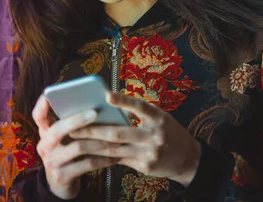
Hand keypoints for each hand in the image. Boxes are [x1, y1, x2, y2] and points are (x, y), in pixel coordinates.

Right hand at [32, 95, 119, 199]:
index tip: (52, 93)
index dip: (42, 104)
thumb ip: (74, 124)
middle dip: (77, 119)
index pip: (38, 115)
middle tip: (95, 113)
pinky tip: (115, 156)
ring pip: (77, 147)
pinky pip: (86, 164)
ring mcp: (52, 161)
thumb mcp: (65, 139)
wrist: (61, 185)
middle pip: (57, 129)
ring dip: (98, 141)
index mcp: (45, 132)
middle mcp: (45, 145)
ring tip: (114, 137)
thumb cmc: (69, 154)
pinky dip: (103, 159)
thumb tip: (101, 106)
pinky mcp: (62, 176)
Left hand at [70, 92, 200, 186]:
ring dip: (92, 144)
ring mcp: (148, 153)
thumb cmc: (169, 132)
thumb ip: (139, 113)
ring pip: (114, 149)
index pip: (140, 107)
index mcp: (159, 118)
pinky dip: (102, 156)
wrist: (189, 160)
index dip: (124, 101)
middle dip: (93, 130)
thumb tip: (108, 108)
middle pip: (119, 133)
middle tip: (73, 126)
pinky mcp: (144, 166)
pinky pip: (118, 160)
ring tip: (75, 139)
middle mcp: (154, 136)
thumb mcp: (160, 118)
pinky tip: (88, 152)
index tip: (106, 95)